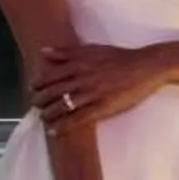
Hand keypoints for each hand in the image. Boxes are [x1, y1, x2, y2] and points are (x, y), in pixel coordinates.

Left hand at [31, 43, 165, 133]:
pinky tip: (53, 131)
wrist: (145, 67)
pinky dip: (63, 126)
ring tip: (42, 118)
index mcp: (79, 63)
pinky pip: (78, 119)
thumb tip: (44, 52)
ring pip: (63, 106)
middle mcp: (82, 78)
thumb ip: (67, 52)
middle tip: (34, 105)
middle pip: (54, 91)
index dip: (39, 83)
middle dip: (40, 100)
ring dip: (48, 114)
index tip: (33, 88)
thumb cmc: (119, 57)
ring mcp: (92, 93)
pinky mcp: (103, 107)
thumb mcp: (92, 49)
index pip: (51, 75)